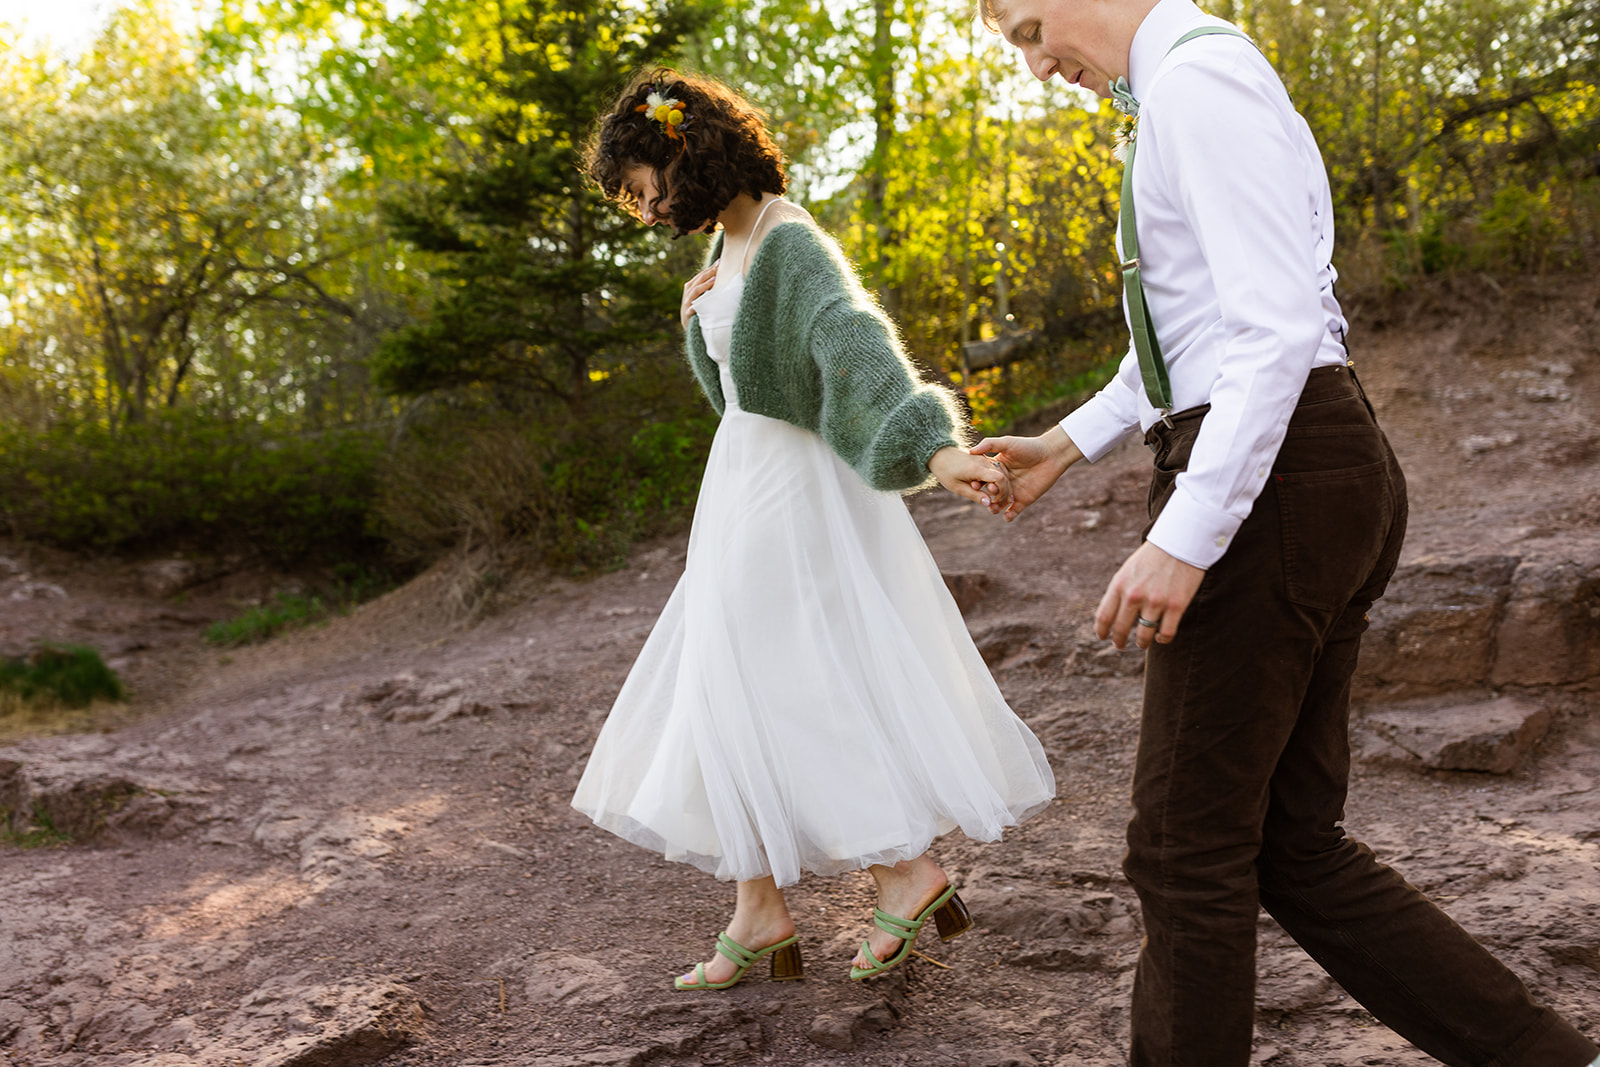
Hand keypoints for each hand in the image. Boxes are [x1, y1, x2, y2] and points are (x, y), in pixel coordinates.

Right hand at [681, 262, 718, 329]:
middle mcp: (687, 295)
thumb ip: (709, 290)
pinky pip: (692, 308)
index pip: (701, 276)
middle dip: (708, 273)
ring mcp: (686, 304)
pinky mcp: (687, 315)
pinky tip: (704, 299)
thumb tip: (723, 279)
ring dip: (704, 284)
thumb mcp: (704, 300)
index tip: (720, 262)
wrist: (693, 333)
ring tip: (714, 279)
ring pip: (694, 291)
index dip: (710, 269)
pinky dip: (696, 303)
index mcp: (691, 289)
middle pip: (697, 281)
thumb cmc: (701, 314)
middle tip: (719, 266)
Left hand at [928, 447, 1010, 512]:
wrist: (939, 454)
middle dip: (1004, 490)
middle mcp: (984, 461)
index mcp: (977, 469)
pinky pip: (996, 469)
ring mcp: (985, 458)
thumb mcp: (958, 488)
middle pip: (1003, 476)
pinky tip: (993, 489)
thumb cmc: (946, 472)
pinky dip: (998, 479)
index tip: (997, 500)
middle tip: (998, 503)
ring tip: (997, 498)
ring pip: (1001, 472)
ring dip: (1002, 485)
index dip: (1002, 491)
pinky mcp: (984, 458)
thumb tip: (988, 504)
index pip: (999, 478)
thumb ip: (974, 496)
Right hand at [968, 425, 1082, 520]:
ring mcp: (1013, 492)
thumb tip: (971, 451)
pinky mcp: (1024, 500)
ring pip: (999, 504)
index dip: (978, 483)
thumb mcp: (1007, 442)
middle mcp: (1003, 482)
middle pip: (989, 493)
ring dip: (995, 508)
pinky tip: (1007, 516)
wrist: (1051, 455)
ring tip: (993, 509)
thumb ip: (989, 444)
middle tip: (985, 499)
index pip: (983, 479)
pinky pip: (1013, 511)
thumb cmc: (1029, 446)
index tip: (974, 486)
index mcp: (996, 470)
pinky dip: (1009, 516)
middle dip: (985, 498)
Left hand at [1095, 541, 1206, 649]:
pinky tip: (1160, 637)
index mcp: (1119, 584)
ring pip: (1143, 635)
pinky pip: (1166, 633)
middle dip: (1119, 641)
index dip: (1102, 631)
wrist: (1180, 542)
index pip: (1104, 616)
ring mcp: (1156, 601)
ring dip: (1141, 643)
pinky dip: (1162, 639)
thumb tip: (1114, 615)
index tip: (1103, 637)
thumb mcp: (1128, 570)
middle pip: (1121, 629)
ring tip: (1142, 643)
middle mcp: (1135, 595)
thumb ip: (1120, 591)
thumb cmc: (1153, 556)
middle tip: (1120, 645)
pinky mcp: (1176, 605)